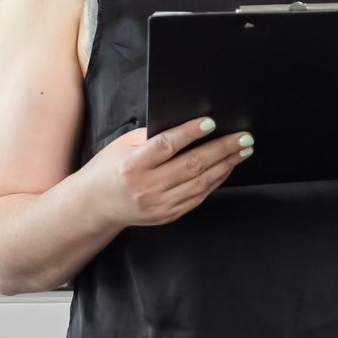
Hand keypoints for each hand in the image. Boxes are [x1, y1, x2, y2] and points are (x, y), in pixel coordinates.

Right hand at [80, 117, 252, 228]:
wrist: (93, 206)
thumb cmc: (108, 169)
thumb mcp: (122, 145)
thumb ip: (151, 136)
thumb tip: (187, 123)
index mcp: (133, 165)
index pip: (166, 146)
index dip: (190, 133)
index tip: (211, 122)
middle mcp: (146, 187)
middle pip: (192, 165)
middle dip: (223, 149)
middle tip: (244, 137)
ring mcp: (159, 204)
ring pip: (201, 182)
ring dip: (227, 164)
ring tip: (243, 150)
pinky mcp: (168, 215)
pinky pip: (199, 196)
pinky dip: (216, 180)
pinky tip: (227, 167)